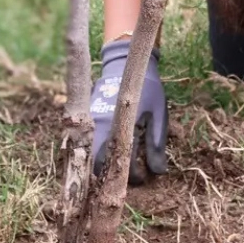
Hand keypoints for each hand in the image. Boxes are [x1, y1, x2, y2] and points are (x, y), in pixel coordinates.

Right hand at [90, 37, 167, 185]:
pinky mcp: (85, 120)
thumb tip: (158, 172)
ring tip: (116, 169)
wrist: (124, 65)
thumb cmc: (146, 91)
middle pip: (100, 167)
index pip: (125, 167)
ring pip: (90, 156)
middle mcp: (101, 130)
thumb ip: (156, 145)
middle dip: (112, 177)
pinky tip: (106, 154)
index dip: (136, 176)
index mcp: (121, 130)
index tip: (144, 176)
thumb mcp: (157, 116)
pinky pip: (87, 143)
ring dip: (101, 166)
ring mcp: (90, 125)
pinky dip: (95, 153)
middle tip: (127, 177)